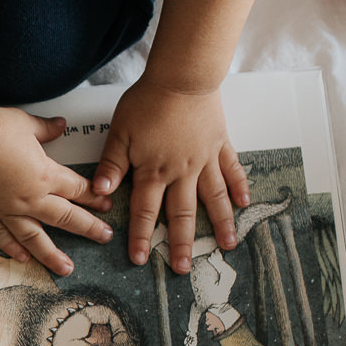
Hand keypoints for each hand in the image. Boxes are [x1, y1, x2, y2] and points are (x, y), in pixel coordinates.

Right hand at [0, 106, 112, 277]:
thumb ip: (45, 129)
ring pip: (35, 238)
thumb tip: (60, 126)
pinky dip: (12, 248)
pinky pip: (2, 235)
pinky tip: (22, 258)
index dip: (94, 198)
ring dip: (53, 255)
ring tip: (66, 268)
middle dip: (88, 228)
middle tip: (104, 238)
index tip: (106, 206)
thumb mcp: (25, 124)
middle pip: (65, 217)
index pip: (77, 190)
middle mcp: (30, 198)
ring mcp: (7, 209)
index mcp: (44, 175)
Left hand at [92, 80, 248, 274]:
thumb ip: (113, 164)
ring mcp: (205, 160)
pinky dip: (240, 187)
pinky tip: (246, 203)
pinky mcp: (221, 144)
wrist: (182, 76)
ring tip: (227, 246)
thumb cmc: (148, 101)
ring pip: (213, 198)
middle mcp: (182, 171)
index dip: (142, 236)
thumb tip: (100, 193)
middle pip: (182, 213)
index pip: (146, 211)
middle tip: (183, 269)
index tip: (141, 259)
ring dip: (220, 224)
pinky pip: (233, 170)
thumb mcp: (120, 132)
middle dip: (181, 243)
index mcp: (154, 171)